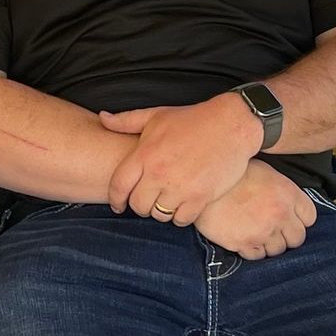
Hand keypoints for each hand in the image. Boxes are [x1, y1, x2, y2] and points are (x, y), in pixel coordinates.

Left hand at [103, 95, 262, 224]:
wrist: (232, 125)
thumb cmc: (193, 119)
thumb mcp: (156, 115)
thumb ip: (126, 121)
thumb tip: (103, 119)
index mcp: (145, 154)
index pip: (118, 186)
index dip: (115, 199)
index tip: (117, 204)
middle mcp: (159, 173)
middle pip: (138, 205)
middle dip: (139, 205)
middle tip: (147, 199)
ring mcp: (181, 187)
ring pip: (159, 215)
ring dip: (160, 211)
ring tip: (165, 201)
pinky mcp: (201, 197)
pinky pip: (181, 220)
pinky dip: (180, 216)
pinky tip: (182, 205)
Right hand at [193, 162, 317, 259]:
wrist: (202, 181)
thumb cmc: (233, 175)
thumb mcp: (264, 172)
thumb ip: (282, 190)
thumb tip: (289, 204)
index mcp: (288, 194)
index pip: (310, 218)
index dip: (299, 220)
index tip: (288, 219)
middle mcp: (280, 214)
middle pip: (297, 238)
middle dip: (286, 236)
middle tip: (272, 230)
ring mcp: (263, 231)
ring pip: (278, 250)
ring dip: (268, 244)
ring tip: (254, 233)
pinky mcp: (244, 243)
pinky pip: (257, 256)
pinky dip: (251, 249)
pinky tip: (242, 237)